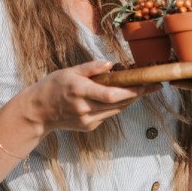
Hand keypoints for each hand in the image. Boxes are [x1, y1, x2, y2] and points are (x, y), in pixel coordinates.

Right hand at [26, 60, 160, 134]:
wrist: (38, 112)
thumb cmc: (53, 86)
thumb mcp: (69, 71)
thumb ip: (91, 68)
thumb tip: (111, 64)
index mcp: (80, 91)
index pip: (112, 94)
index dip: (132, 90)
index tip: (146, 84)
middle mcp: (84, 108)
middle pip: (119, 104)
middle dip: (138, 94)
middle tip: (153, 85)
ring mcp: (87, 121)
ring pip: (117, 110)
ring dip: (131, 100)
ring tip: (143, 89)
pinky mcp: (89, 127)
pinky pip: (108, 114)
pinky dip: (117, 105)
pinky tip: (122, 96)